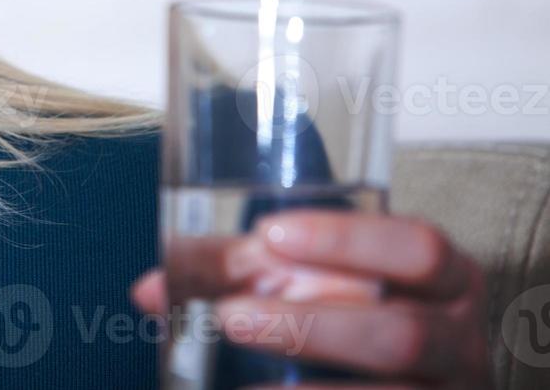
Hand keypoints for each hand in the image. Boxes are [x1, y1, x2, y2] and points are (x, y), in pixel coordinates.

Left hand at [130, 210, 491, 387]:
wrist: (407, 379)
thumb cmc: (359, 311)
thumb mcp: (315, 279)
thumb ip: (234, 271)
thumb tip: (150, 291)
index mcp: (444, 278)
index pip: (419, 249)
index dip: (348, 241)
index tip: (270, 233)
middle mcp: (458, 341)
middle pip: (400, 334)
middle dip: (309, 326)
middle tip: (230, 315)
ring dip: (308, 389)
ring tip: (238, 383)